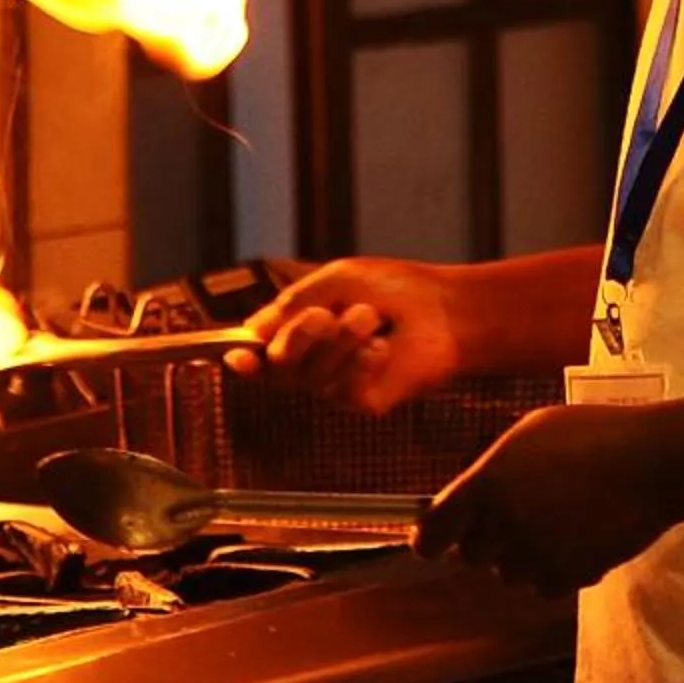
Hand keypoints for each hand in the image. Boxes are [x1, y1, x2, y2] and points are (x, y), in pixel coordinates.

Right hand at [224, 255, 462, 415]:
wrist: (446, 309)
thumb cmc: (394, 288)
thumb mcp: (335, 280)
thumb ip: (291, 303)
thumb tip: (250, 331)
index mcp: (300, 331)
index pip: (259, 351)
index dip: (243, 357)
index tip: (237, 355)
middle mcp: (312, 362)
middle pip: (276, 367)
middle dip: (296, 338)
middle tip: (323, 315)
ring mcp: (336, 385)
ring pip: (309, 376)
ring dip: (338, 341)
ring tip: (369, 317)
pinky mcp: (362, 402)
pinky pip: (342, 390)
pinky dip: (360, 362)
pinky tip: (383, 347)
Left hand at [413, 405, 675, 597]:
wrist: (652, 462)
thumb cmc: (593, 435)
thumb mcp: (529, 435)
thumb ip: (492, 470)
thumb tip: (469, 497)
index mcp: (486, 484)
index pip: (433, 531)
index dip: (430, 539)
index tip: (432, 543)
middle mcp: (503, 524)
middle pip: (472, 556)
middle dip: (489, 541)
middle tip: (520, 518)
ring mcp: (536, 554)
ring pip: (510, 574)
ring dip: (526, 557)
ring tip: (560, 523)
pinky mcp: (570, 576)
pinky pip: (547, 587)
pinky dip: (560, 572)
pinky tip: (581, 541)